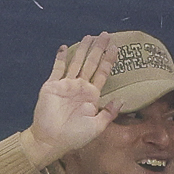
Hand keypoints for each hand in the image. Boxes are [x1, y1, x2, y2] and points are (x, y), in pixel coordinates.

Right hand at [25, 33, 117, 167]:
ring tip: (89, 36)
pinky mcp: (52, 85)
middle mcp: (80, 87)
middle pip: (91, 63)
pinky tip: (64, 47)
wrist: (52, 139)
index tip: (116, 48)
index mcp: (92, 96)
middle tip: (105, 34)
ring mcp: (66, 85)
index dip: (109, 60)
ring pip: (76, 62)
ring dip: (82, 49)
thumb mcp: (97, 127)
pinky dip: (60, 58)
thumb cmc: (76, 136)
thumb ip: (108, 113)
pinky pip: (57, 69)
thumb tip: (120, 99)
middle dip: (98, 49)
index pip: (103, 74)